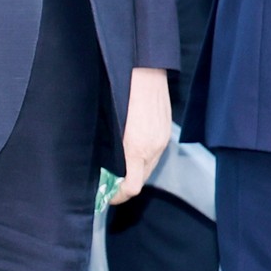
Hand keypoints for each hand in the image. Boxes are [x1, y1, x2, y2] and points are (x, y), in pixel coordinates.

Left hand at [108, 69, 176, 206]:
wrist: (144, 72)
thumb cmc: (119, 94)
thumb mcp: (109, 125)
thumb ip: (109, 147)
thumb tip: (104, 165)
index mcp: (136, 148)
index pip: (132, 186)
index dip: (118, 196)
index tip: (107, 197)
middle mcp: (153, 147)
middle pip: (141, 179)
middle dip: (126, 185)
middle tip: (109, 185)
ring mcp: (162, 139)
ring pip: (149, 166)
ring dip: (135, 171)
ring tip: (118, 168)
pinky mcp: (166, 131)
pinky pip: (155, 152)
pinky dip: (143, 157)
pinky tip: (131, 150)